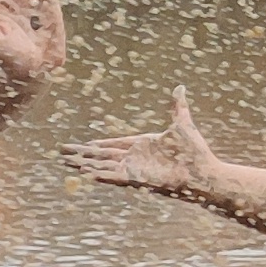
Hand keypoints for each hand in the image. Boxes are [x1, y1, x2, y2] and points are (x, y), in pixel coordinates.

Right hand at [60, 89, 221, 196]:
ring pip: (103, 165)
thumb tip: (180, 88)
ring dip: (85, 164)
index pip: (115, 144)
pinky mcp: (137, 178)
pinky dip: (100, 174)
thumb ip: (177, 106)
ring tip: (66, 164)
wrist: (202, 171)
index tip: (85, 145)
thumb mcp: (182, 123)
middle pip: (102, 155)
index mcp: (143, 144)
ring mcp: (135, 168)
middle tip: (63, 153)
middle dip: (82, 154)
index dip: (99, 145)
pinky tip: (85, 174)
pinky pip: (114, 176)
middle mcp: (135, 157)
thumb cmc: (194, 151)